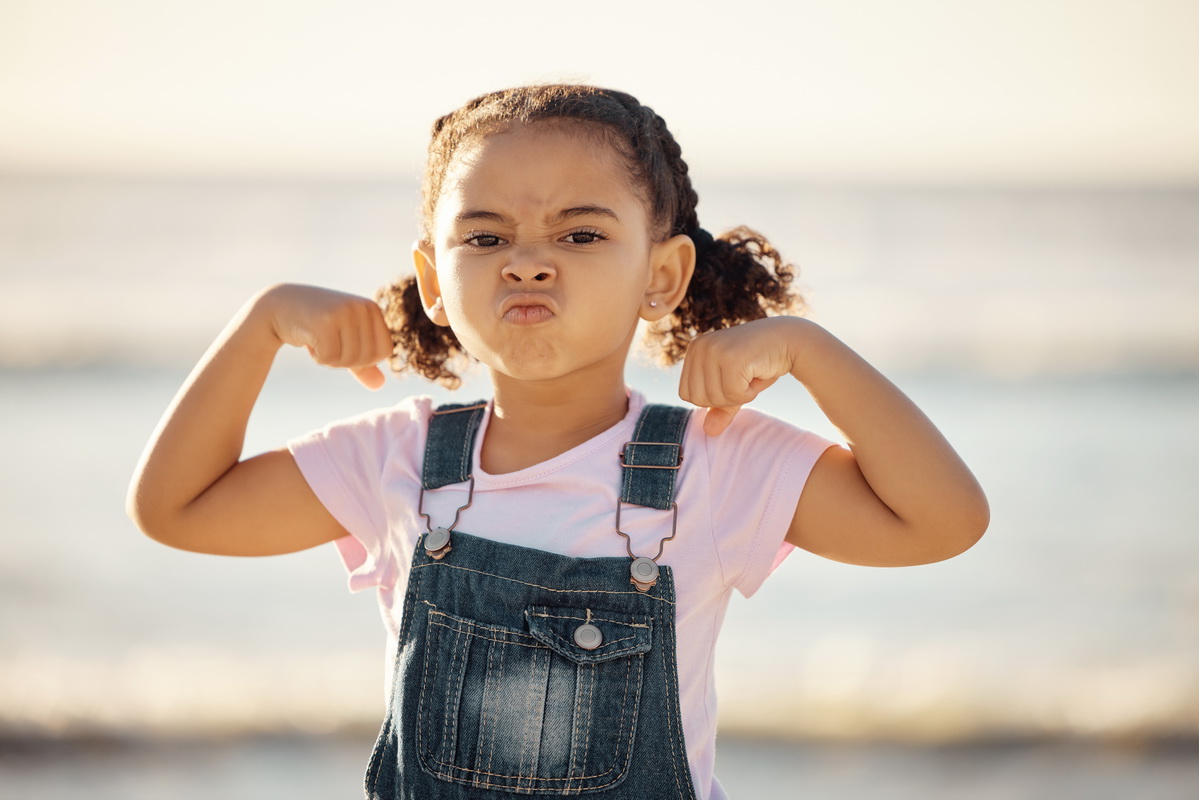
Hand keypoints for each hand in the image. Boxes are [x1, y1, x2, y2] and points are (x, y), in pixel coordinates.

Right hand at [261, 284, 392, 389]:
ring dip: (330, 359)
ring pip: (350, 360)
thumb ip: (363, 363)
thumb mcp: (344, 341)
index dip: (363, 358)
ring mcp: (344, 312)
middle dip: (344, 359)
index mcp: (371, 308)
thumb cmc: (316, 324)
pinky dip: (318, 357)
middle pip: (367, 358)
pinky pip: (330, 358)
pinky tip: (308, 339)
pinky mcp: (325, 322)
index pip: (384, 351)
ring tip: (317, 338)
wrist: (278, 306)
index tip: (343, 343)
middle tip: (327, 341)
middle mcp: (361, 307)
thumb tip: (379, 385)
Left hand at [678, 316, 802, 434]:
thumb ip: (720, 408)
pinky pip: (734, 395)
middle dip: (724, 398)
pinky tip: (757, 374)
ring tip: (750, 374)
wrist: (790, 341)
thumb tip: (708, 432)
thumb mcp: (735, 387)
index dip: (712, 398)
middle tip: (743, 379)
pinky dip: (749, 393)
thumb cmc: (760, 363)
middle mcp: (699, 346)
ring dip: (739, 395)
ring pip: (715, 399)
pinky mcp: (730, 358)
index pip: (687, 394)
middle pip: (697, 399)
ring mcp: (713, 350)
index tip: (732, 380)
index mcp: (694, 349)